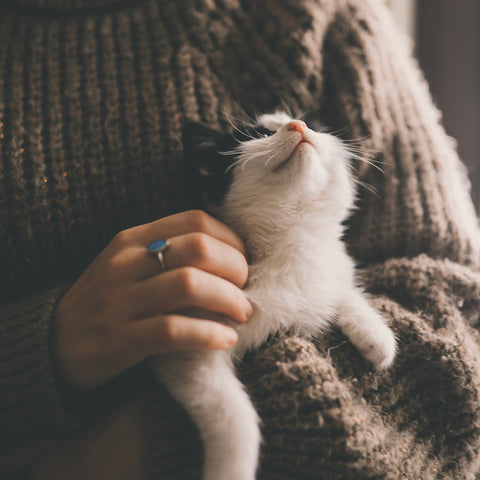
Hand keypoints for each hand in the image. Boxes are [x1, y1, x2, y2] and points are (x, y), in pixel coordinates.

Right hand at [53, 210, 251, 392]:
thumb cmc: (106, 302)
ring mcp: (121, 300)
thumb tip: (228, 257)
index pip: (196, 221)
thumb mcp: (129, 265)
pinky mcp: (120, 339)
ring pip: (191, 285)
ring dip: (229, 300)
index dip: (231, 240)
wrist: (52, 345)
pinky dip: (208, 334)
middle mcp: (127, 263)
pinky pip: (174, 330)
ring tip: (242, 313)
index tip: (243, 263)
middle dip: (236, 268)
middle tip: (246, 291)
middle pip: (200, 249)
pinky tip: (225, 340)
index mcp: (132, 239)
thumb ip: (169, 254)